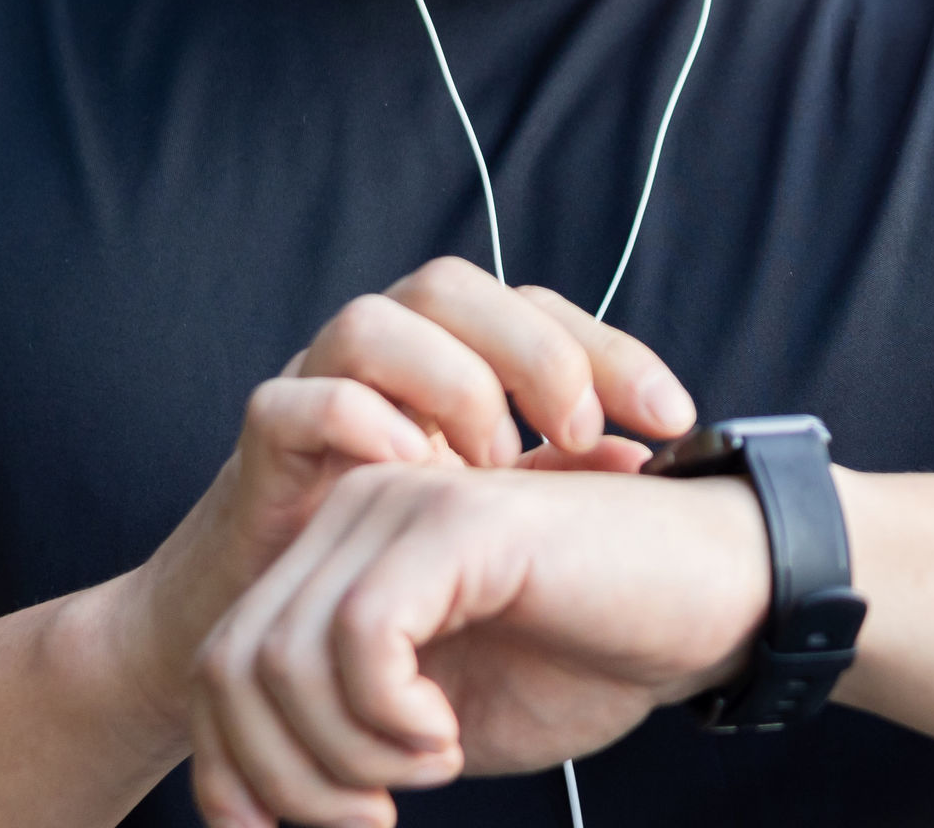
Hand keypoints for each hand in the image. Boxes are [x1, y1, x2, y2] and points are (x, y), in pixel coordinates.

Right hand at [103, 259, 699, 737]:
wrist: (274, 646)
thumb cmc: (396, 565)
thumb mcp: (492, 521)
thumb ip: (557, 481)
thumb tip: (642, 459)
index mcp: (447, 360)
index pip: (533, 308)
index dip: (609, 349)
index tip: (675, 418)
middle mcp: (380, 358)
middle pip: (450, 287)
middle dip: (532, 350)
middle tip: (579, 434)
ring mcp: (311, 392)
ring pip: (369, 323)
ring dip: (447, 384)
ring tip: (492, 467)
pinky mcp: (258, 453)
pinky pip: (294, 401)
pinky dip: (357, 423)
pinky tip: (413, 476)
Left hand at [188, 462, 773, 827]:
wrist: (716, 602)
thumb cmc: (591, 657)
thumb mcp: (439, 726)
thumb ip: (348, 743)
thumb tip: (250, 810)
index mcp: (344, 555)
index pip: (224, 667)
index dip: (234, 774)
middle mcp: (357, 512)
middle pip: (233, 666)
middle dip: (283, 779)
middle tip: (368, 824)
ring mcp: (404, 505)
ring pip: (283, 657)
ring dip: (341, 756)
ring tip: (424, 770)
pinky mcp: (458, 522)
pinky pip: (360, 634)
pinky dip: (385, 716)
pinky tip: (443, 739)